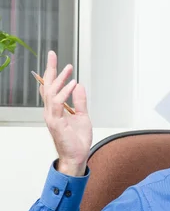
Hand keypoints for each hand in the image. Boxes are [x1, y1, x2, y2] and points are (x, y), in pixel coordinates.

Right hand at [41, 51, 92, 175]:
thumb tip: (78, 85)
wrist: (78, 156)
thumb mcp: (82, 115)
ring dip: (60, 79)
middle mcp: (50, 111)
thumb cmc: (77, 139)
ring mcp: (52, 117)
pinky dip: (65, 93)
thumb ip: (79, 101)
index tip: (54, 58)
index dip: (51, 73)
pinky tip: (73, 84)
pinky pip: (58, 104)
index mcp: (55, 109)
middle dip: (49, 70)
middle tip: (53, 54)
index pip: (50, 87)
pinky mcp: (56, 123)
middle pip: (46, 86)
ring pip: (51, 93)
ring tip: (68, 68)